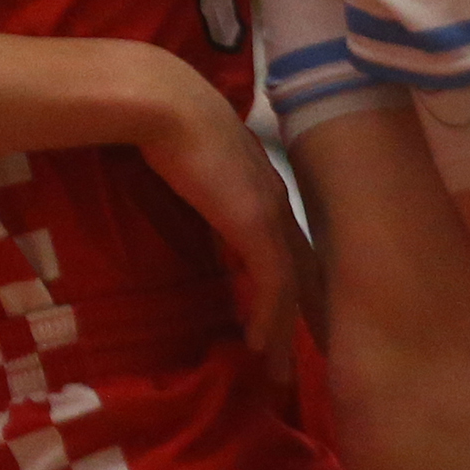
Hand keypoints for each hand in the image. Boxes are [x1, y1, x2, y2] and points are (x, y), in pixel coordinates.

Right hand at [132, 74, 318, 390]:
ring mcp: (271, 214)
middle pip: (302, 268)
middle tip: (304, 351)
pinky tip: (259, 346)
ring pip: (292, 285)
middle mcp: (275, 200)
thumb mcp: (189, 159)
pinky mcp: (258, 228)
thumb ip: (201, 183)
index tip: (289, 310)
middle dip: (304, 311)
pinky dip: (269, 320)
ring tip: (277, 369)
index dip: (292, 276)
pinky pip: (273, 288)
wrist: (164, 100)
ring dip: (285, 330)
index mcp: (259, 181)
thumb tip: (191, 204)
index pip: (287, 240)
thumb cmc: (164, 116)